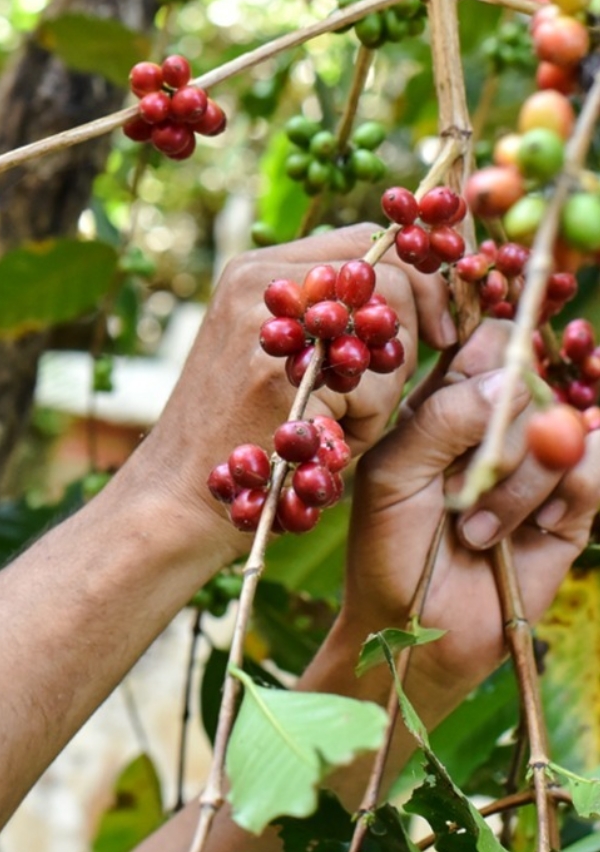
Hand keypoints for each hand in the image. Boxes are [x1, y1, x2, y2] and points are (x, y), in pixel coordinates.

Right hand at [137, 224, 455, 558]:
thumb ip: (327, 312)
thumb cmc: (241, 429)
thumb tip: (417, 284)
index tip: (435, 325)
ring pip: (390, 323)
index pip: (366, 240)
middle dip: (418, 324)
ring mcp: (269, 324)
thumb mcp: (277, 352)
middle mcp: (260, 283)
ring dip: (391, 375)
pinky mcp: (281, 375)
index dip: (415, 276)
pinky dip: (371, 416)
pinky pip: (375, 380)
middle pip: (389, 273)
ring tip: (347, 416)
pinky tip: (331, 441)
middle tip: (405, 375)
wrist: (177, 494)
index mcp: (257, 270)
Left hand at [337, 321, 599, 718]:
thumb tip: (511, 377)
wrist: (418, 627)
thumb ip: (442, 419)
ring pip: (564, 423)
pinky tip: (530, 529)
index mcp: (442, 403)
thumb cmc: (388, 545)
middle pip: (533, 375)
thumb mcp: (394, 474)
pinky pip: (597, 467)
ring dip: (521, 478)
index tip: (482, 382)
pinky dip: (565, 493)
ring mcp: (538, 461)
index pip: (486, 340)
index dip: (497, 345)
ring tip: (477, 528)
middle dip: (502, 425)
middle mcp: (495, 424)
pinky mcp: (574, 504)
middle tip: (469, 475)